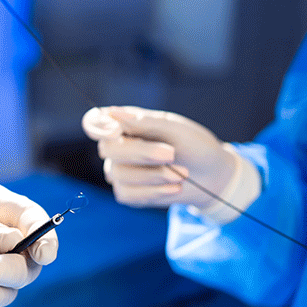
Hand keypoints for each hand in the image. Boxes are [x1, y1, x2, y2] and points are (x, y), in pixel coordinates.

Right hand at [81, 106, 257, 220]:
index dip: (97, 126)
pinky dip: (153, 191)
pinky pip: (128, 194)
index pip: (94, 122)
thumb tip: (113, 113)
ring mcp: (120, 171)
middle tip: (171, 154)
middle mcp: (117, 147)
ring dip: (154, 174)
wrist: (212, 175)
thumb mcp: (174, 128)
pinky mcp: (128, 193)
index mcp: (125, 124)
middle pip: (109, 150)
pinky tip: (174, 187)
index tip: (115, 131)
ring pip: (119, 174)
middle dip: (141, 153)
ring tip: (181, 173)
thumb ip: (143, 122)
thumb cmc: (194, 145)